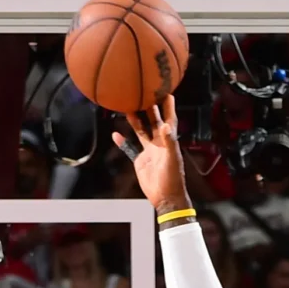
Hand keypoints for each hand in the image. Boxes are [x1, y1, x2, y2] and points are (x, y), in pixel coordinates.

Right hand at [114, 94, 187, 212]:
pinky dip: (123, 142)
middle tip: (143, 92)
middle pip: (153, 121)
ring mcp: (149, 151)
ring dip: (135, 120)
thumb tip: (165, 125)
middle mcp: (159, 143)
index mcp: (169, 140)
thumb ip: (169, 141)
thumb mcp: (171, 158)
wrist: (165, 197)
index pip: (169, 119)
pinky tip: (115, 134)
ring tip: (128, 107)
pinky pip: (130, 149)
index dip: (168, 106)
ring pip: (141, 131)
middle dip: (149, 107)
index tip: (166, 90)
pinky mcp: (140, 160)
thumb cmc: (172, 178)